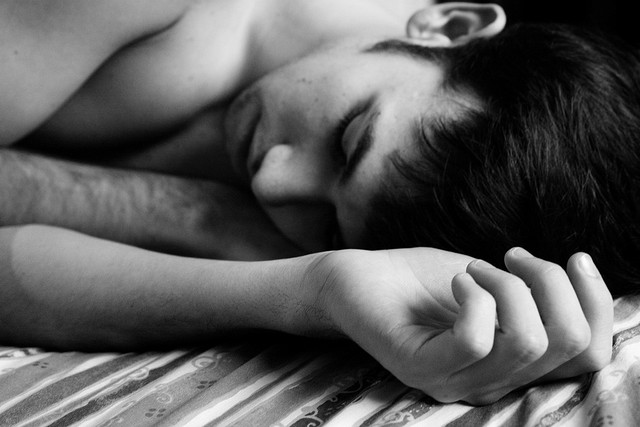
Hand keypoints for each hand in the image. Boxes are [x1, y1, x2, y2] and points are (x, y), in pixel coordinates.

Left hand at [305, 247, 612, 404]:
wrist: (355, 279)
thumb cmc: (421, 280)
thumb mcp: (493, 281)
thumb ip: (534, 293)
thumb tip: (578, 280)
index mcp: (515, 363)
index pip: (590, 355)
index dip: (598, 303)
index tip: (572, 257)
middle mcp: (493, 382)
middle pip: (570, 344)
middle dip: (552, 283)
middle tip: (511, 256)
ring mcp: (456, 381)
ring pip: (527, 341)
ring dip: (509, 285)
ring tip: (473, 267)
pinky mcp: (421, 369)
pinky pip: (475, 340)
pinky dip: (475, 296)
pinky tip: (456, 279)